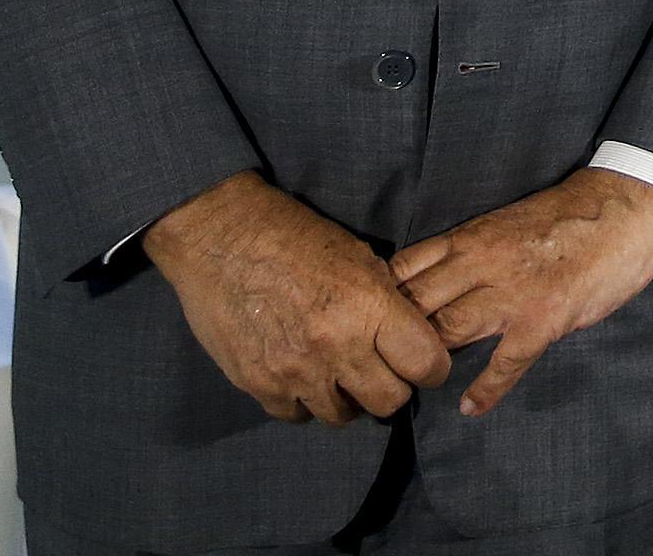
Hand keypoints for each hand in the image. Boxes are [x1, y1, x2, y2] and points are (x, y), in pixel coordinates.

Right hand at [142, 170, 449, 424]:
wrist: (220, 236)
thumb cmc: (293, 236)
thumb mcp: (356, 256)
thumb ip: (385, 301)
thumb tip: (408, 335)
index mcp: (367, 306)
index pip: (425, 363)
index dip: (432, 366)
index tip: (424, 362)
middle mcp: (335, 345)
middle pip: (389, 402)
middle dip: (392, 388)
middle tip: (381, 370)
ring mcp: (294, 370)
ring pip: (342, 416)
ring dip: (346, 398)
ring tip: (337, 372)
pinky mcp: (258, 384)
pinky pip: (296, 415)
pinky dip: (303, 400)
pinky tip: (300, 374)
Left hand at [391, 165, 652, 416]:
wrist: (624, 207)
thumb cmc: (569, 213)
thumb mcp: (506, 221)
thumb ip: (474, 249)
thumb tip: (443, 280)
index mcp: (471, 236)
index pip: (405, 268)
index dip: (382, 298)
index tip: (371, 321)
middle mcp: (481, 263)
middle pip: (416, 304)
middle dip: (394, 335)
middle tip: (384, 363)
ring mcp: (511, 294)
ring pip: (448, 331)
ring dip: (429, 360)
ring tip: (418, 384)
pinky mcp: (542, 320)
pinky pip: (504, 364)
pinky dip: (484, 390)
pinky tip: (469, 407)